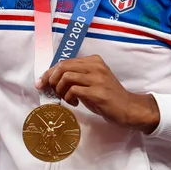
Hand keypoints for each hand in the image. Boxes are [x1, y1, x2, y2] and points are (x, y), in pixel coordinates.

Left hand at [37, 55, 160, 133]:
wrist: (128, 108)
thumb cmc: (108, 96)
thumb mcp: (92, 81)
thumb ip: (76, 77)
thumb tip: (52, 80)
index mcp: (93, 61)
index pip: (65, 62)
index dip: (50, 71)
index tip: (41, 82)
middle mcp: (95, 66)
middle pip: (63, 66)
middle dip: (50, 79)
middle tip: (48, 90)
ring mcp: (97, 78)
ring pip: (66, 77)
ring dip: (60, 89)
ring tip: (65, 97)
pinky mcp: (97, 92)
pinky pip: (73, 90)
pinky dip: (68, 97)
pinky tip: (74, 103)